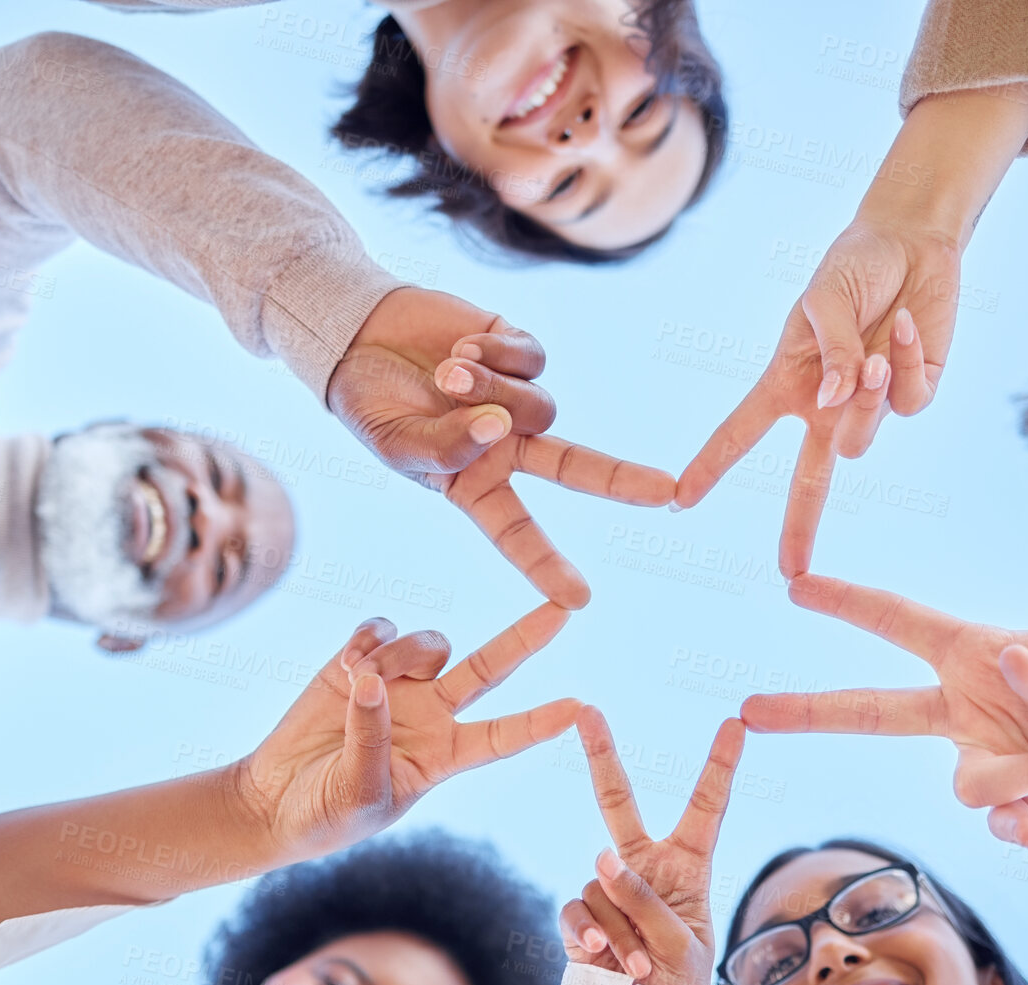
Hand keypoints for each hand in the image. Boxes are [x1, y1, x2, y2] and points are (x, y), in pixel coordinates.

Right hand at [233, 603, 580, 860]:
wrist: (274, 803)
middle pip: (492, 668)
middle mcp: (434, 715)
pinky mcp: (358, 663)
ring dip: (401, 655)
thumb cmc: (326, 817)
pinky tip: (349, 663)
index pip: (505, 736)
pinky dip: (370, 638)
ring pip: (430, 643)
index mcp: (446, 756)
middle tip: (566, 609)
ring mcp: (399, 685)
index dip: (541, 721)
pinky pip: (383, 628)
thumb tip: (372, 683)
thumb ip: (369, 740)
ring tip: (360, 682)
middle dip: (527, 637)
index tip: (582, 708)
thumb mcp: (357, 794)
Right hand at [328, 287, 673, 606]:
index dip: (547, 567)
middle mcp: (509, 448)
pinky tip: (461, 348)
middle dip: (622, 481)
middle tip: (668, 494)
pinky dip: (496, 354)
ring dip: (491, 390)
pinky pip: (532, 359)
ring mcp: (518, 399)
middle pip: (577, 469)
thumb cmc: (373, 407)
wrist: (359, 338)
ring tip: (446, 375)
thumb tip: (499, 427)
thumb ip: (445, 448)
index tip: (579, 601)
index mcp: (477, 487)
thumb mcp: (396, 445)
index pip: (518, 534)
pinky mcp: (520, 350)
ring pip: (540, 406)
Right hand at [558, 707, 744, 984]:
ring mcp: (609, 891)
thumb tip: (601, 857)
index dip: (720, 765)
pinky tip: (600, 956)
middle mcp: (645, 868)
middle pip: (618, 802)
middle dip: (601, 756)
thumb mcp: (683, 944)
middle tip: (588, 712)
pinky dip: (589, 933)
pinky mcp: (580, 918)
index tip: (736, 723)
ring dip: (622, 928)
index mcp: (689, 866)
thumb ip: (645, 899)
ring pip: (601, 883)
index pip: (706, 807)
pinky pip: (576, 909)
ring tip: (641, 965)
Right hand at [675, 218, 957, 576]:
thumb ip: (830, 352)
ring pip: (861, 438)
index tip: (680, 500)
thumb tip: (837, 402)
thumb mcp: (824, 300)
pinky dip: (904, 366)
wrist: (911, 242)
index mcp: (788, 384)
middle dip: (799, 526)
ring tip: (872, 351)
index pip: (740, 433)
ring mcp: (869, 405)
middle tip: (790, 572)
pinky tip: (905, 327)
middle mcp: (826, 405)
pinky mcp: (912, 394)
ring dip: (865, 397)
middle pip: (808, 481)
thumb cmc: (854, 266)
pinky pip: (905, 405)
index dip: (710, 466)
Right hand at [741, 574, 1027, 846]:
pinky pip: (1000, 824)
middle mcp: (971, 707)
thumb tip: (1008, 665)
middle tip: (749, 711)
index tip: (796, 585)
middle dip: (810, 710)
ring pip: (965, 786)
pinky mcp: (1025, 806)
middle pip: (873, 711)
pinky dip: (1020, 825)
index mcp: (980, 654)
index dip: (848, 604)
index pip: (900, 624)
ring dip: (1024, 778)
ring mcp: (993, 759)